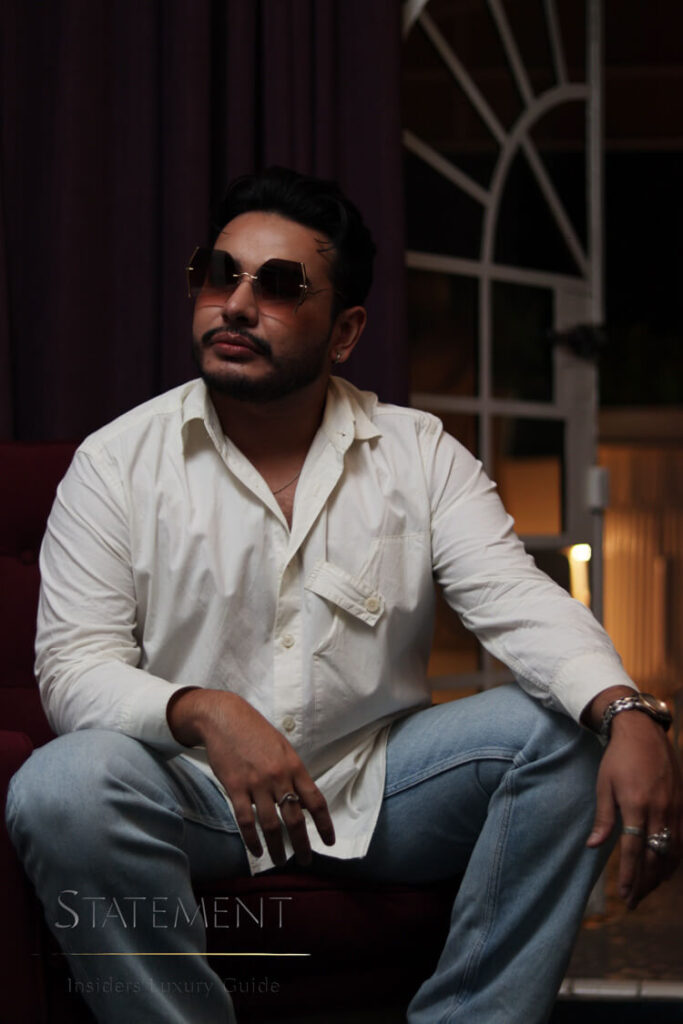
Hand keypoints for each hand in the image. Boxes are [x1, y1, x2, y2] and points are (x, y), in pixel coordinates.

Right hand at [168, 688, 334, 866]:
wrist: (224, 718)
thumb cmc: (255, 732)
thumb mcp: (283, 748)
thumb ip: (293, 773)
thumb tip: (302, 800)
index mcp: (294, 766)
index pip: (316, 801)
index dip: (325, 824)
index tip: (329, 842)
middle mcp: (279, 777)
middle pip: (295, 818)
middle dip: (302, 844)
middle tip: (306, 861)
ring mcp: (257, 783)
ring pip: (271, 824)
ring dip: (277, 847)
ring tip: (281, 861)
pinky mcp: (236, 787)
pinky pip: (246, 820)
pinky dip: (252, 839)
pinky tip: (256, 851)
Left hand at [586, 711, 681, 908]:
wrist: (643, 733)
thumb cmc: (618, 758)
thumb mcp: (604, 785)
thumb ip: (603, 818)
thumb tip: (593, 846)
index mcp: (636, 806)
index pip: (633, 851)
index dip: (629, 876)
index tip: (624, 896)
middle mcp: (659, 811)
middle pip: (654, 858)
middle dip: (643, 883)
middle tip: (633, 902)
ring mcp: (674, 809)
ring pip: (671, 853)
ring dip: (659, 875)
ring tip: (647, 891)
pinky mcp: (681, 805)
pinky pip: (681, 840)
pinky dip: (673, 860)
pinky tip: (664, 870)